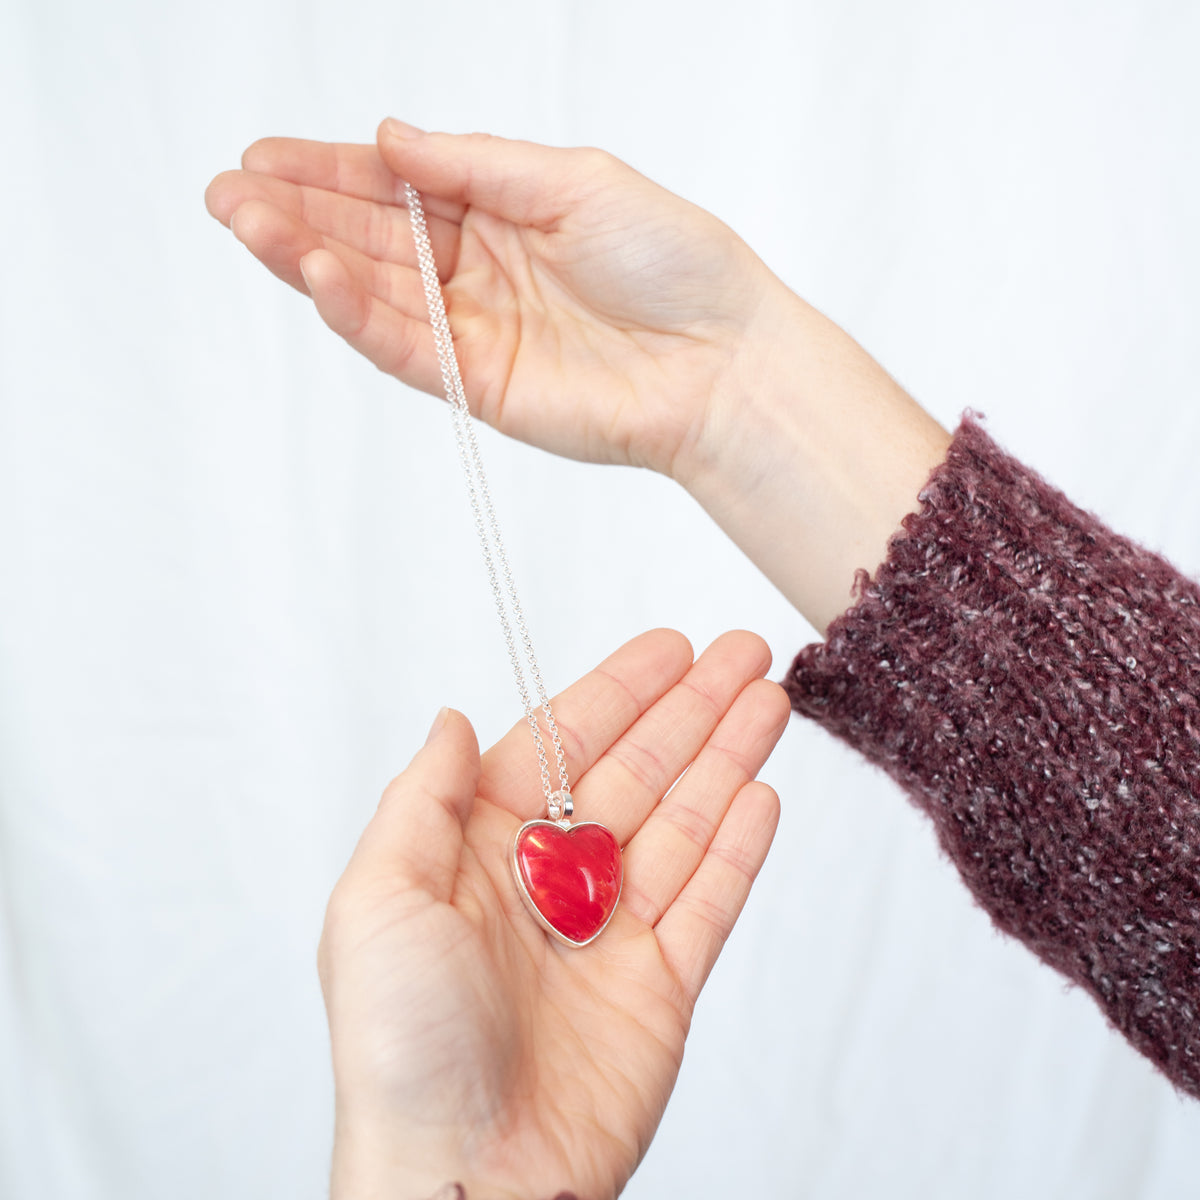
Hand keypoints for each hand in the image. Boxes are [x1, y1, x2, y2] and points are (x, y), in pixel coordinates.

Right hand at [204, 121, 788, 476]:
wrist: (722, 358)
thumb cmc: (673, 263)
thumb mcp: (574, 181)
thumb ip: (476, 166)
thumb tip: (389, 138)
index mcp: (501, 213)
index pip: (397, 188)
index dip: (330, 171)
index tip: (265, 155)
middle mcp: (479, 272)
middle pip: (371, 240)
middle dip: (297, 214)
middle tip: (229, 191)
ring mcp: (477, 331)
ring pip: (375, 294)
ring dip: (308, 260)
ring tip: (249, 225)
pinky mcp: (483, 386)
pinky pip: (409, 349)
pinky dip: (360, 316)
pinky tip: (318, 278)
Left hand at [319, 629, 788, 1199]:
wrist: (467, 1185)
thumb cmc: (402, 1051)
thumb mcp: (378, 902)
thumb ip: (422, 799)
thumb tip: (452, 718)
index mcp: (478, 855)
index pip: (559, 748)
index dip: (618, 693)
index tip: (669, 648)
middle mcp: (548, 886)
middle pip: (636, 774)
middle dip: (691, 710)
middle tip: (744, 653)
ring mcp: (609, 937)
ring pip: (683, 825)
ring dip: (728, 758)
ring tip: (770, 700)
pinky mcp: (659, 990)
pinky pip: (709, 902)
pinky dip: (741, 846)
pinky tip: (764, 791)